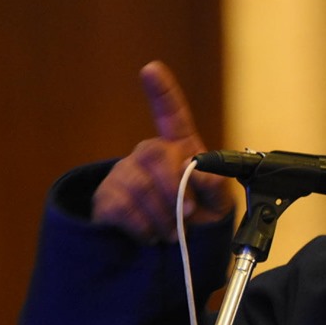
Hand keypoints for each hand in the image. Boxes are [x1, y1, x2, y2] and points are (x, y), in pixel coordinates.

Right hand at [92, 61, 233, 242]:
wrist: (172, 255)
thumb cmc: (199, 221)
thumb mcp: (220, 204)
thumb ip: (216, 184)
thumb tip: (197, 169)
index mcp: (180, 149)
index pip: (171, 114)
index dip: (162, 91)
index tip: (151, 69)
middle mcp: (148, 155)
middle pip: (155, 154)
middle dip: (175, 189)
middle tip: (187, 217)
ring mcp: (124, 174)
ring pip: (139, 186)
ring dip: (162, 217)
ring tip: (170, 232)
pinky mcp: (105, 198)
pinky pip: (121, 207)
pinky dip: (142, 227)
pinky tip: (148, 234)